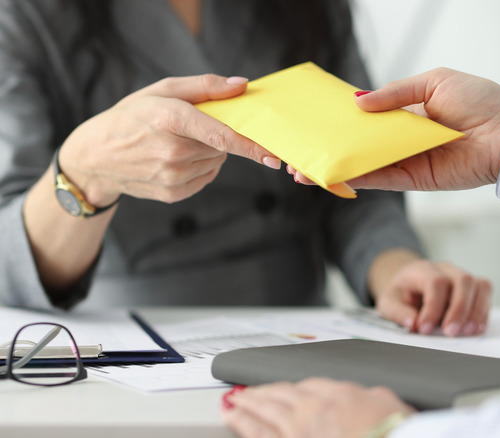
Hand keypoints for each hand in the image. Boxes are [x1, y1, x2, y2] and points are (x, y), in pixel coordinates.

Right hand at [58, 74, 279, 206]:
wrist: (95, 156)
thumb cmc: (132, 116)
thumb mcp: (162, 90)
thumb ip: (205, 86)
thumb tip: (242, 86)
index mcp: (171, 119)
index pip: (222, 135)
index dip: (251, 145)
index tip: (273, 155)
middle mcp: (173, 151)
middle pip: (222, 147)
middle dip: (217, 137)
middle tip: (190, 128)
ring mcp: (172, 176)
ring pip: (216, 163)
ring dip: (209, 152)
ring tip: (178, 143)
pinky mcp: (173, 193)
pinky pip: (206, 178)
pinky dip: (201, 168)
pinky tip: (176, 159)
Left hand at [222, 378, 415, 437]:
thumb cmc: (392, 428)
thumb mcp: (387, 401)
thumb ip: (369, 396)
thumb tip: (365, 395)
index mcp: (337, 393)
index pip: (308, 384)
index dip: (293, 387)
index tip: (285, 389)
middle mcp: (313, 408)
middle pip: (280, 393)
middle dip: (262, 391)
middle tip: (246, 390)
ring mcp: (297, 429)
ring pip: (264, 410)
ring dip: (246, 402)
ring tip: (233, 399)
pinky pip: (258, 433)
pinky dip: (242, 422)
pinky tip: (231, 415)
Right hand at [290, 68, 499, 191]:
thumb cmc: (482, 102)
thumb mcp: (435, 82)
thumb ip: (395, 94)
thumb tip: (358, 103)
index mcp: (410, 112)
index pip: (369, 118)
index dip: (342, 121)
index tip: (315, 122)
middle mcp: (406, 139)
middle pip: (361, 145)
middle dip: (330, 148)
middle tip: (299, 151)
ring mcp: (409, 161)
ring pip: (365, 165)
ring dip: (335, 167)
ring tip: (303, 170)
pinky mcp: (416, 180)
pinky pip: (381, 179)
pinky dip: (357, 179)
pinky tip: (332, 177)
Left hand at [369, 249, 491, 336]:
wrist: (410, 283)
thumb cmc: (402, 294)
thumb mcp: (388, 302)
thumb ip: (398, 313)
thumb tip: (413, 324)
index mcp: (422, 270)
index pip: (435, 282)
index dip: (433, 307)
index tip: (425, 329)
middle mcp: (445, 268)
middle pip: (462, 280)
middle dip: (459, 310)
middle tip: (450, 333)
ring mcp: (461, 275)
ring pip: (479, 285)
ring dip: (476, 311)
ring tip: (467, 332)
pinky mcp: (472, 285)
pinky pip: (485, 292)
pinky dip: (483, 311)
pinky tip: (475, 328)